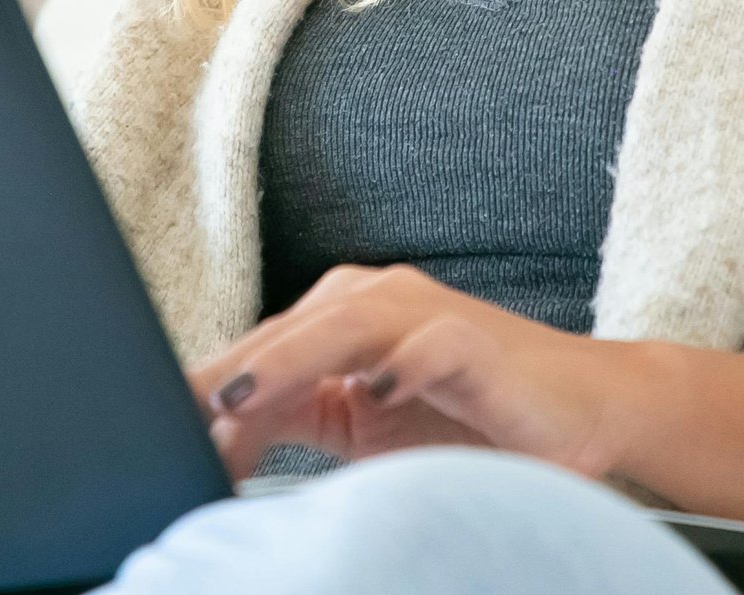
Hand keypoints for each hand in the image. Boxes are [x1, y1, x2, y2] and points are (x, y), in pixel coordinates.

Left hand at [182, 262, 653, 483]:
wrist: (582, 413)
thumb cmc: (470, 417)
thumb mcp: (366, 424)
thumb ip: (296, 420)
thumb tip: (215, 441)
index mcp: (342, 317)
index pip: (262, 348)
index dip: (212, 390)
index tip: (161, 430)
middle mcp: (376, 301)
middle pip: (287, 329)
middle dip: (230, 374)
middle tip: (177, 414)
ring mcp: (427, 314)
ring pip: (342, 322)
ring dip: (285, 358)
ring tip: (236, 395)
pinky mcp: (476, 341)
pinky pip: (430, 345)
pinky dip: (398, 364)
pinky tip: (368, 390)